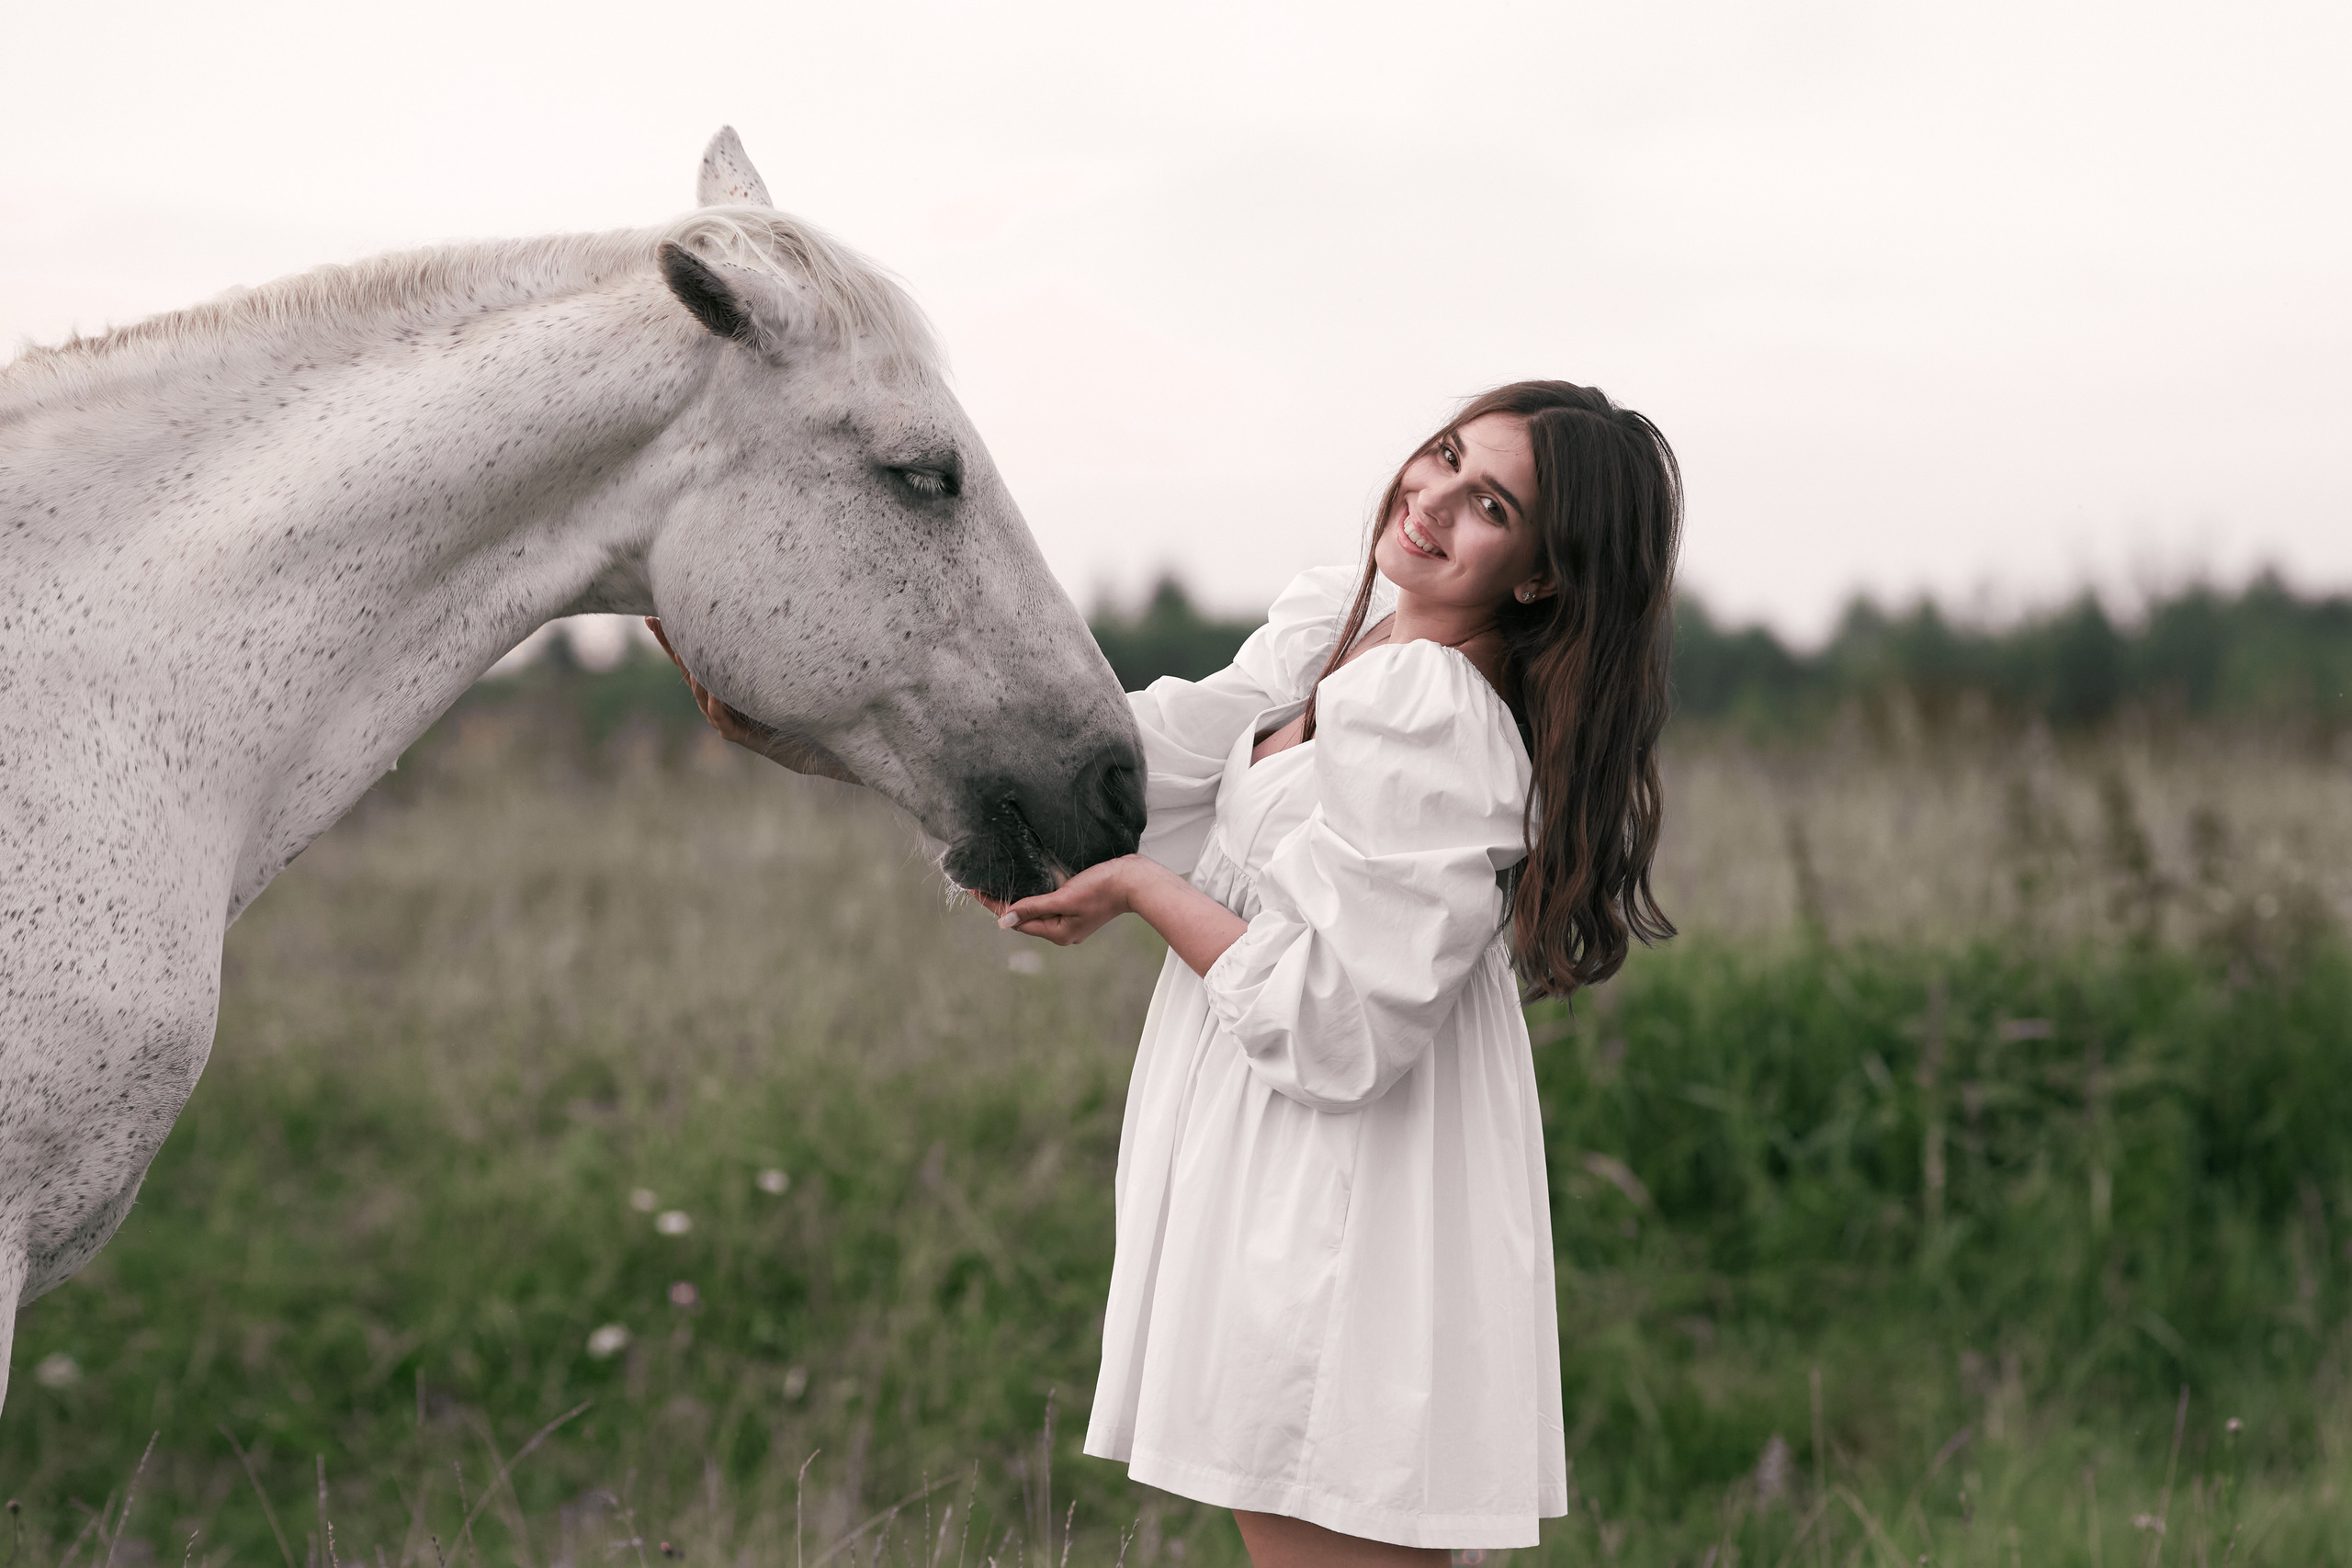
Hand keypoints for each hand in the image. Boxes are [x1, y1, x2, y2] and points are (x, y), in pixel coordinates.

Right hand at [645, 618, 858, 782]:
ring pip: (702, 694)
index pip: (690, 659)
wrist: (802, 742)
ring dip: (696, 675)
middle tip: (658, 623)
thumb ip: (753, 656)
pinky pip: (721, 718)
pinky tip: (715, 694)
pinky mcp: (736, 735)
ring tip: (689, 654)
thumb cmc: (784, 705)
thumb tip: (752, 618)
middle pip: (688, 671)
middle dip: (672, 647)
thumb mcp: (766, 673)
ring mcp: (723, 718)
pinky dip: (717, 704)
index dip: (670, 640)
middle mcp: (715, 700)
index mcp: (719, 684)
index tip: (653, 617)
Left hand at [981, 856, 1148, 946]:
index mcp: (1058, 933)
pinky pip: (1048, 905)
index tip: (973, 889)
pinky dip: (1033, 896)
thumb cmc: (1102, 888)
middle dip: (1002, 903)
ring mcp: (1071, 921)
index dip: (993, 905)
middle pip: (1024, 918)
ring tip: (997, 885)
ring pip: (1035, 911)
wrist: (1135, 880)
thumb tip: (1004, 919)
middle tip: (978, 885)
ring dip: (1017, 899)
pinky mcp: (1077, 909)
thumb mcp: (1065, 898)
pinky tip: (1026, 885)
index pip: (1016, 920)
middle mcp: (1062, 931)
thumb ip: (1034, 907)